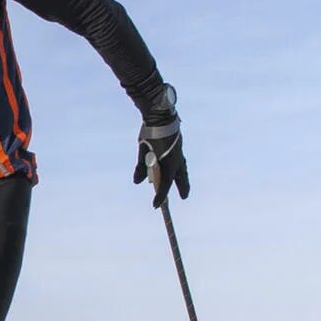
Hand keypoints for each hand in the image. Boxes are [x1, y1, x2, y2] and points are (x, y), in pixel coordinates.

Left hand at [131, 85, 189, 207]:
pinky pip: (181, 161)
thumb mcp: (142, 151)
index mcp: (169, 163)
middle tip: (184, 196)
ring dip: (183, 178)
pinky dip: (180, 168)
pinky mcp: (178, 146)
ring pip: (183, 169)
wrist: (161, 115)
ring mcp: (179, 152)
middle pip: (181, 178)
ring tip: (183, 184)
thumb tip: (137, 182)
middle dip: (182, 187)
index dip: (160, 196)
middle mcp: (177, 159)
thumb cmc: (150, 133)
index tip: (155, 206)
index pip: (164, 184)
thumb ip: (140, 167)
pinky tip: (177, 168)